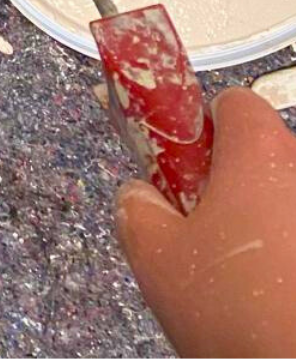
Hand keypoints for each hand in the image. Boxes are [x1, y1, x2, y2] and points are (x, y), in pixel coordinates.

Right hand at [117, 87, 295, 357]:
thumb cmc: (243, 315)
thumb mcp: (155, 257)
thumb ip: (136, 207)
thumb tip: (138, 197)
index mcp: (258, 151)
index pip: (229, 101)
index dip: (198, 127)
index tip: (177, 158)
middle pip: (257, 153)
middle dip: (226, 183)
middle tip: (200, 227)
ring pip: (282, 198)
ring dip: (260, 220)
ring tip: (236, 272)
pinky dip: (286, 253)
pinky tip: (270, 295)